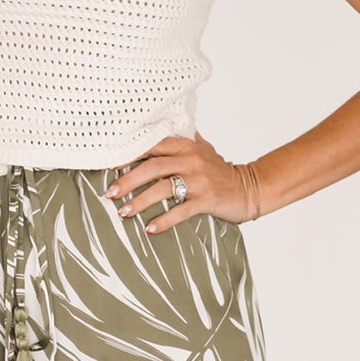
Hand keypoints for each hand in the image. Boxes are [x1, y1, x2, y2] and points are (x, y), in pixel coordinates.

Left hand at [102, 131, 261, 232]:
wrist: (249, 187)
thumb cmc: (220, 170)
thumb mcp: (202, 149)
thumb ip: (181, 141)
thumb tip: (155, 131)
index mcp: (187, 145)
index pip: (153, 146)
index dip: (130, 154)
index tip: (111, 165)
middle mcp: (191, 160)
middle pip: (153, 167)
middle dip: (128, 180)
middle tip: (111, 193)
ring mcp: (199, 180)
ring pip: (163, 189)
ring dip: (140, 202)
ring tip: (123, 212)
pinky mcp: (207, 200)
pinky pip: (181, 211)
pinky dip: (164, 221)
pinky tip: (150, 229)